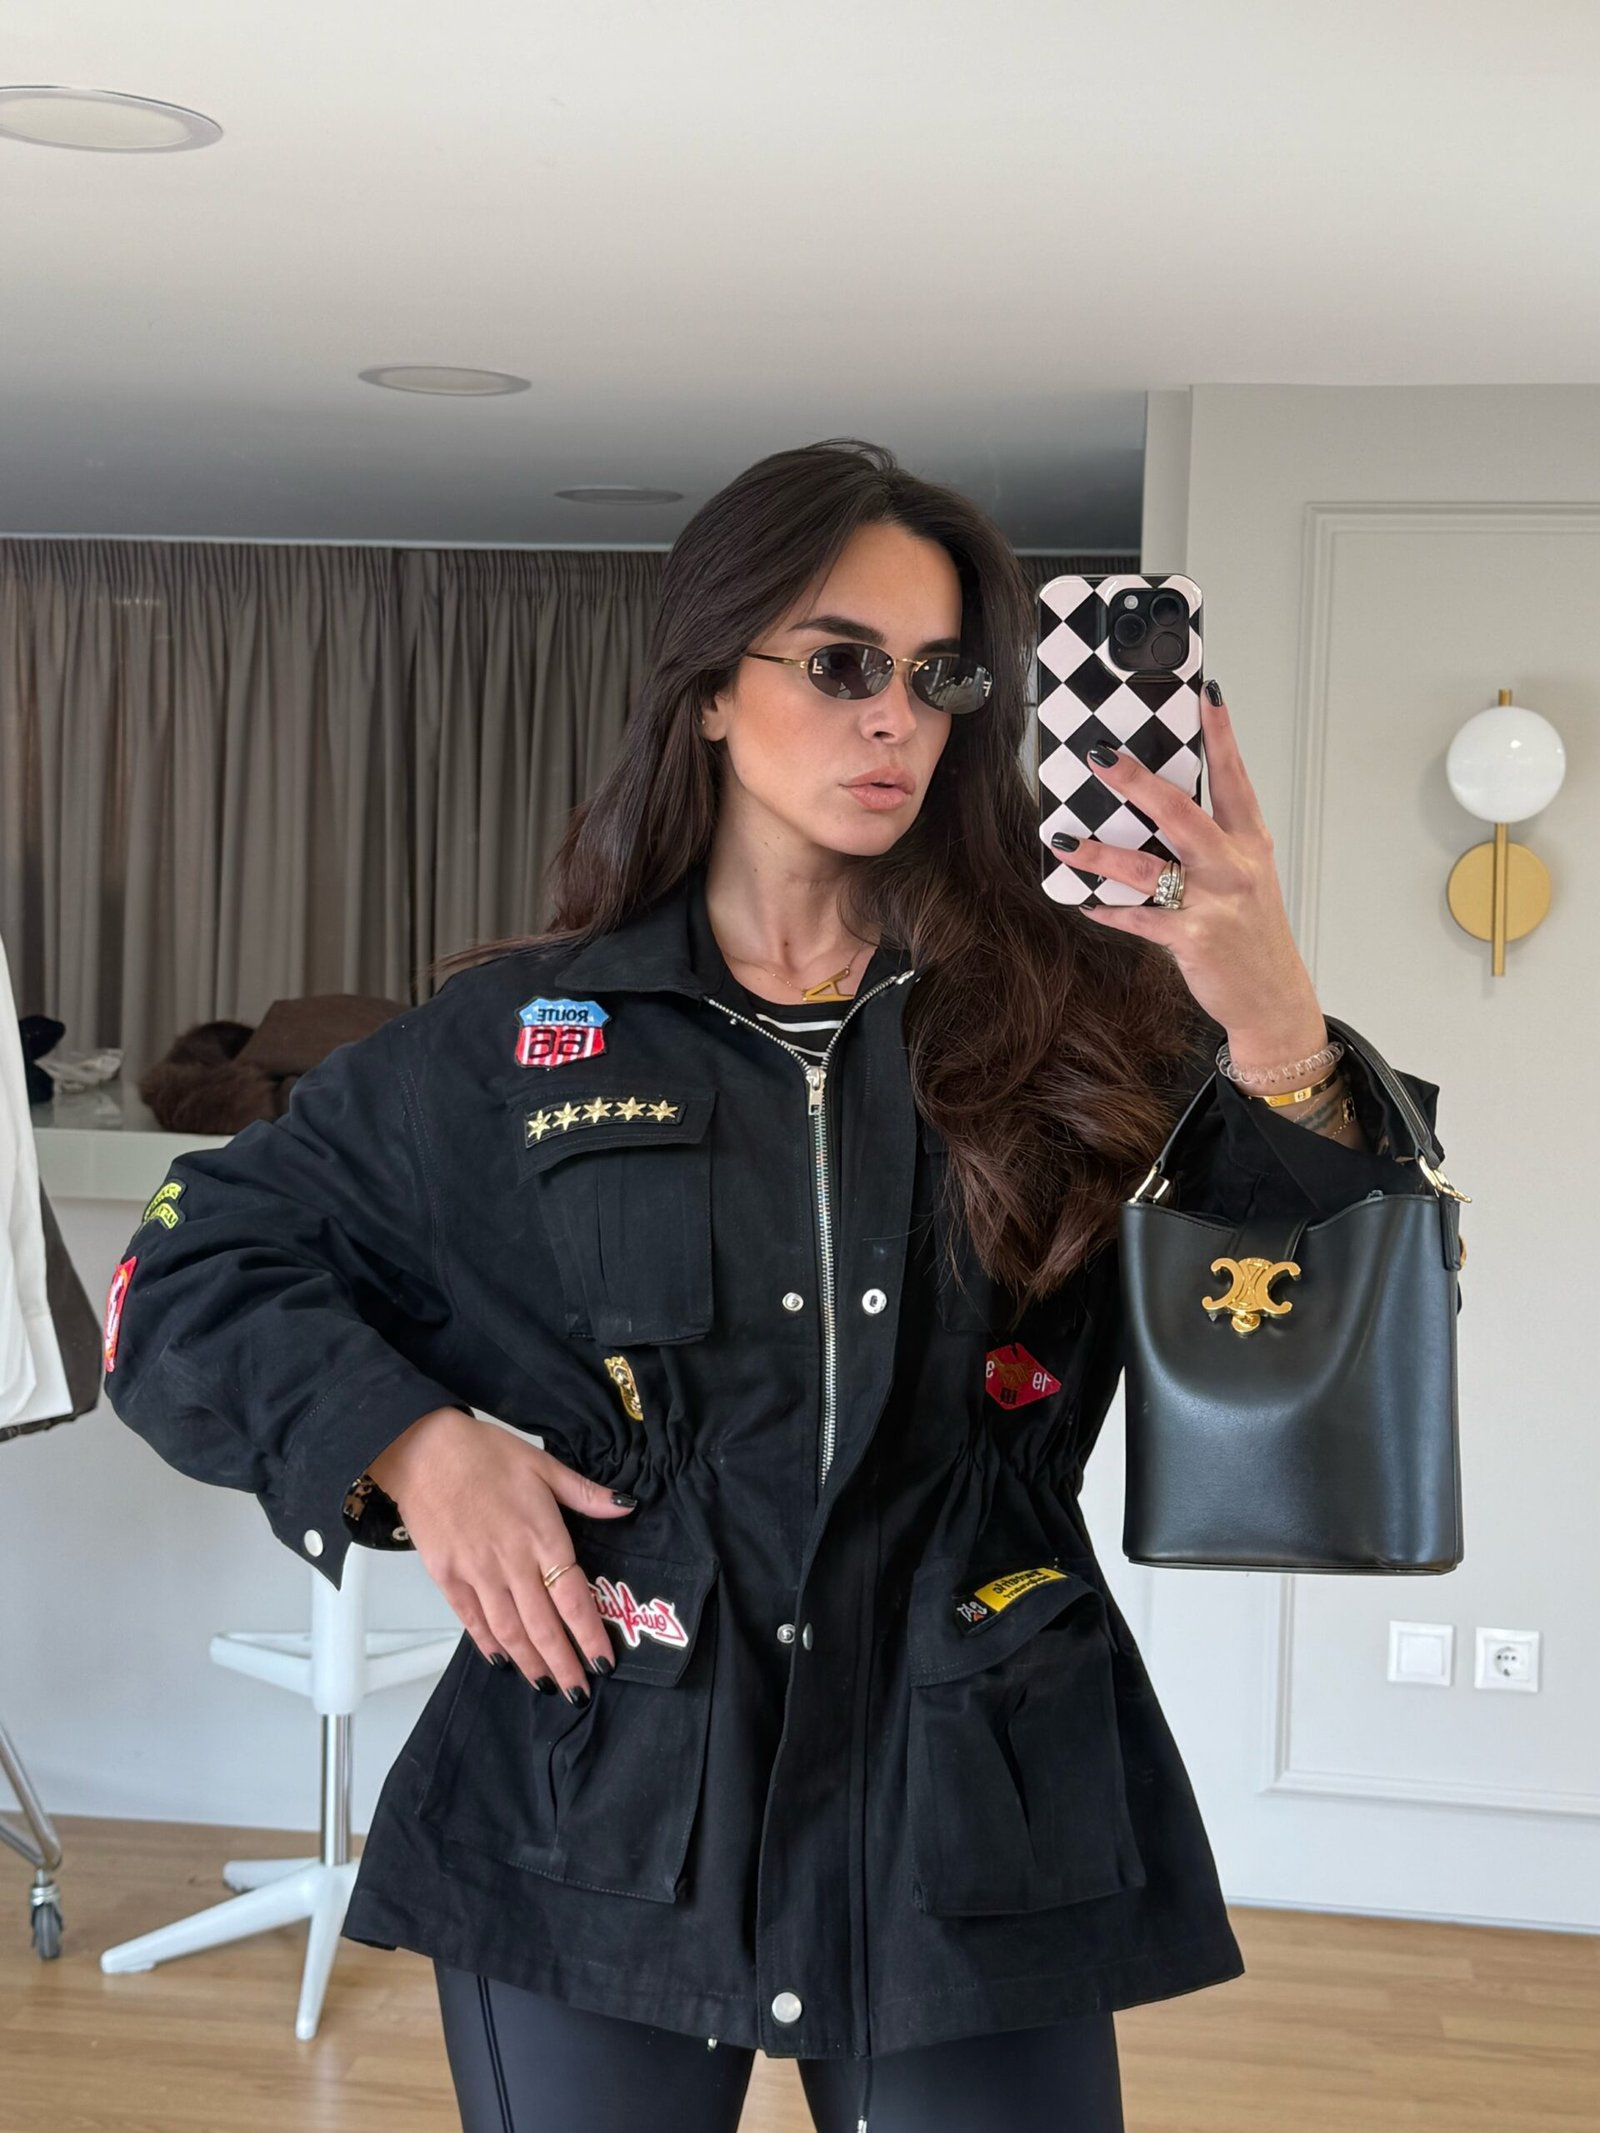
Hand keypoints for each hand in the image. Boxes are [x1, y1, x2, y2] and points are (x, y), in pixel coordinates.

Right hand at [368, 1407, 636, 1699]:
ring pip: (509, 1630)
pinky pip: (472, 1620)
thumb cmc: (484, 1453)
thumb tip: (626, 1506)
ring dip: (530, 1661)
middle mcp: (511, 1562)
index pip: (573, 1598)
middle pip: (543, 1625)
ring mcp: (476, 1573)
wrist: (423, 1450)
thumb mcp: (543, 1463)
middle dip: (564, 1662)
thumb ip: (585, 1493)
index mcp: (541, 1535)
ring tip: (547, 1684)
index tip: (604, 1660)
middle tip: (579, 1689)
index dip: (589, 1634)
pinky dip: (489, 1644)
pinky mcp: (447, 1577)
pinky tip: (503, 1660)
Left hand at [1057, 682, 1321, 1043]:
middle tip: (1100, 757)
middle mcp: (1234, 866)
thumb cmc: (1252, 933)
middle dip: (1136, 782)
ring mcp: (1214, 903)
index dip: (1222, 734)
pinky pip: (1137, 919)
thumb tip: (1157, 811)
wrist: (1273, 998)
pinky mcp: (1193, 939)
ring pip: (1145, 868)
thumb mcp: (1246, 878)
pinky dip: (1107, 910)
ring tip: (1065, 839)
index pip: (1234, 778)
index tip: (1207, 694)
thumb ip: (1210, 844)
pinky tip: (1085, 902)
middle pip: (1181, 812)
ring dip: (1099, 855)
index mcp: (1250, 843)